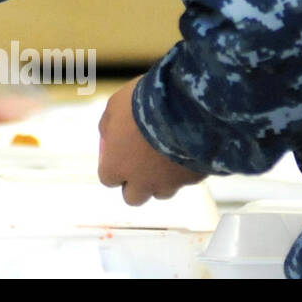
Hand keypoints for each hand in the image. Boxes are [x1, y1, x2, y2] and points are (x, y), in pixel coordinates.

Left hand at [98, 77, 205, 204]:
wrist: (183, 108)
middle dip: (135, 184)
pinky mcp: (193, 179)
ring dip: (161, 180)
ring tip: (166, 157)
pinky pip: (186, 180)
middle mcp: (141, 181)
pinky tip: (186, 150)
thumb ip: (108, 125)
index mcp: (117, 165)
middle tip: (140, 166)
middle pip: (133, 197)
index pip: (108, 179)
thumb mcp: (115, 106)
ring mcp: (169, 183)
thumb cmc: (142, 104)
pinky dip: (184, 169)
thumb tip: (108, 133)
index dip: (113, 169)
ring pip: (162, 193)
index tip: (118, 157)